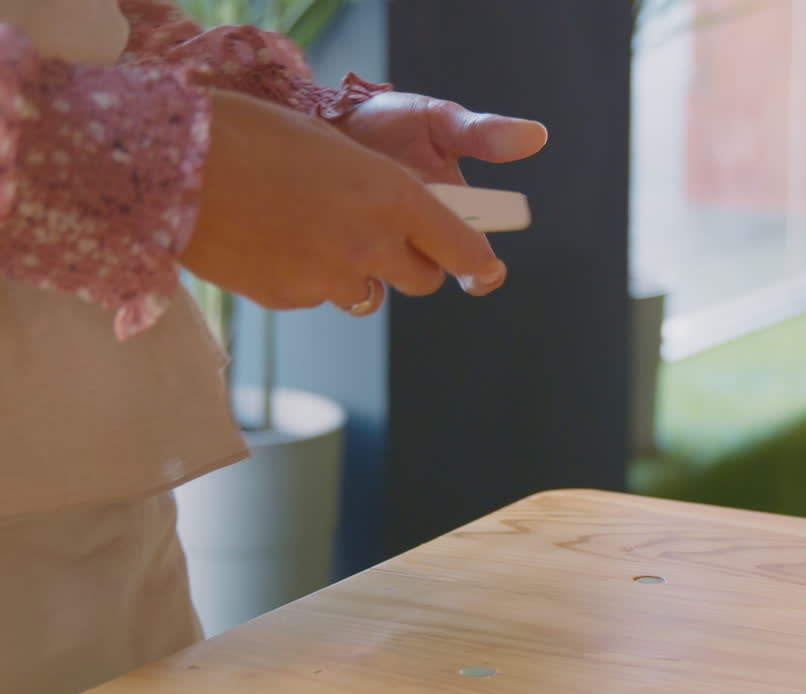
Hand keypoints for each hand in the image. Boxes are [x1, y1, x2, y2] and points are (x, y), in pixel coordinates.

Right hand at [181, 90, 505, 313]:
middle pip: (423, 280)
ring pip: (366, 293)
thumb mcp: (337, 151)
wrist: (175, 163)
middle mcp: (373, 243)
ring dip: (353, 272)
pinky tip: (269, 240)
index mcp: (395, 195)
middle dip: (412, 265)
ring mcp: (332, 278)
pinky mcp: (292, 299)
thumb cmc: (254, 136)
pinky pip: (315, 295)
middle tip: (385, 243)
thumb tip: (395, 222)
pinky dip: (303, 276)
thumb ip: (378, 192)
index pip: (461, 247)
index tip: (484, 269)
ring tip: (307, 230)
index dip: (475, 260)